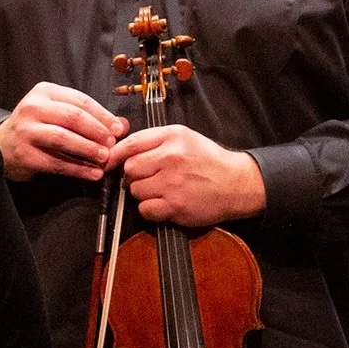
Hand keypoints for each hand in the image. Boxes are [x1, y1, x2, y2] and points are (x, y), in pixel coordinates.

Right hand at [0, 82, 127, 181]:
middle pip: (73, 117)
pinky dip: (78, 169)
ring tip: (105, 158)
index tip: (119, 129)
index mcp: (45, 92)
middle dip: (98, 132)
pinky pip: (56, 162)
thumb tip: (122, 125)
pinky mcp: (24, 154)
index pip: (81, 101)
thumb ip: (92, 117)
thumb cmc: (40, 126)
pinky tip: (93, 173)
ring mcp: (26, 131)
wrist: (5, 144)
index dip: (104, 116)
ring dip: (89, 149)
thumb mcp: (62, 114)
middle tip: (113, 144)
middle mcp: (33, 108)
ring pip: (63, 138)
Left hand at [114, 124, 265, 225]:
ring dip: (144, 194)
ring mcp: (173, 182)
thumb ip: (154, 140)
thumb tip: (120, 150)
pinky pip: (145, 209)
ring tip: (163, 191)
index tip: (110, 163)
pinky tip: (165, 204)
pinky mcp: (176, 205)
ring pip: (135, 190)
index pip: (130, 144)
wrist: (238, 184)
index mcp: (173, 137)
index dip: (115, 156)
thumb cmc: (211, 162)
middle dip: (135, 176)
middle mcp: (172, 157)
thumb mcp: (186, 138)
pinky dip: (151, 210)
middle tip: (150, 179)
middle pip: (130, 169)